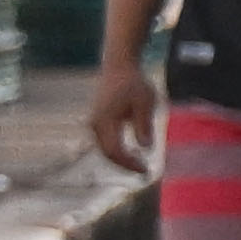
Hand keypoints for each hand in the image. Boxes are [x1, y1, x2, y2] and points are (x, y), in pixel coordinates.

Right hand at [83, 52, 152, 176]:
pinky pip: (106, 142)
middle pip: (108, 153)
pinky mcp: (98, 122)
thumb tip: (145, 147)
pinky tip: (133, 155)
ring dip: (121, 160)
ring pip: (105, 149)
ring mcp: (94, 123)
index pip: (114, 150)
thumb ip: (144, 124)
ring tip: (141, 166)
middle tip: (145, 173)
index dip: (129, 163)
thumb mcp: (145, 102)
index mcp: (105, 120)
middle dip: (125, 165)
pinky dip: (118, 151)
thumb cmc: (134, 83)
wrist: (119, 67)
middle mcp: (95, 124)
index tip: (146, 170)